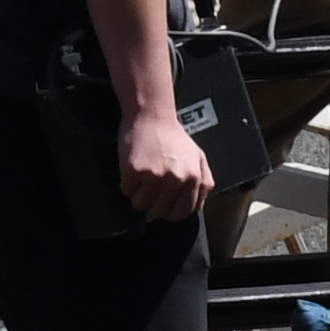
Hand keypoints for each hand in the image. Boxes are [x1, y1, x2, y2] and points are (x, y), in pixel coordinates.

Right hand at [114, 103, 210, 219]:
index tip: (165, 208)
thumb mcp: (198, 157)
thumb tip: (199, 205)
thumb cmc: (175, 137)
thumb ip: (203, 181)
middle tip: (150, 191)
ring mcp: (154, 175)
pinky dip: (127, 184)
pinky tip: (133, 170)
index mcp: (193, 177)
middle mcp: (175, 179)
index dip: (172, 213)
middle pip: (159, 212)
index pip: (183, 211)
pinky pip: (126, 191)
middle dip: (153, 205)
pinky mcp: (133, 170)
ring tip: (142, 180)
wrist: (152, 117)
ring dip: (138, 196)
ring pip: (140, 205)